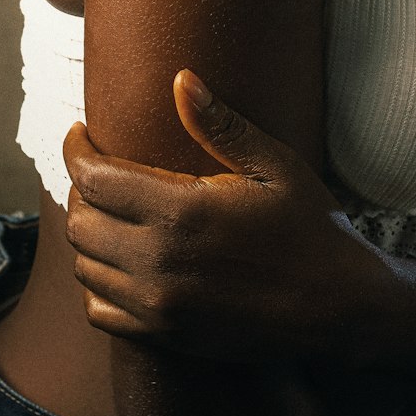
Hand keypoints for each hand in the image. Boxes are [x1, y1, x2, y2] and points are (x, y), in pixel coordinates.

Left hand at [63, 70, 387, 364]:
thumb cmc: (311, 228)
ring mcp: (159, 305)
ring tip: (112, 210)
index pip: (92, 177)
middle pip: (79, 221)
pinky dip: (97, 282)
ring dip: (88, 233)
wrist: (339, 309)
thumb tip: (181, 79)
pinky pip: (100, 310)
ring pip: (84, 265)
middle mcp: (159, 262)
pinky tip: (121, 260)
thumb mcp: (274, 166)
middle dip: (81, 188)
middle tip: (102, 169)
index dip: (76, 148)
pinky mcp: (165, 336)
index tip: (82, 132)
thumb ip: (220, 125)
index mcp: (181, 212)